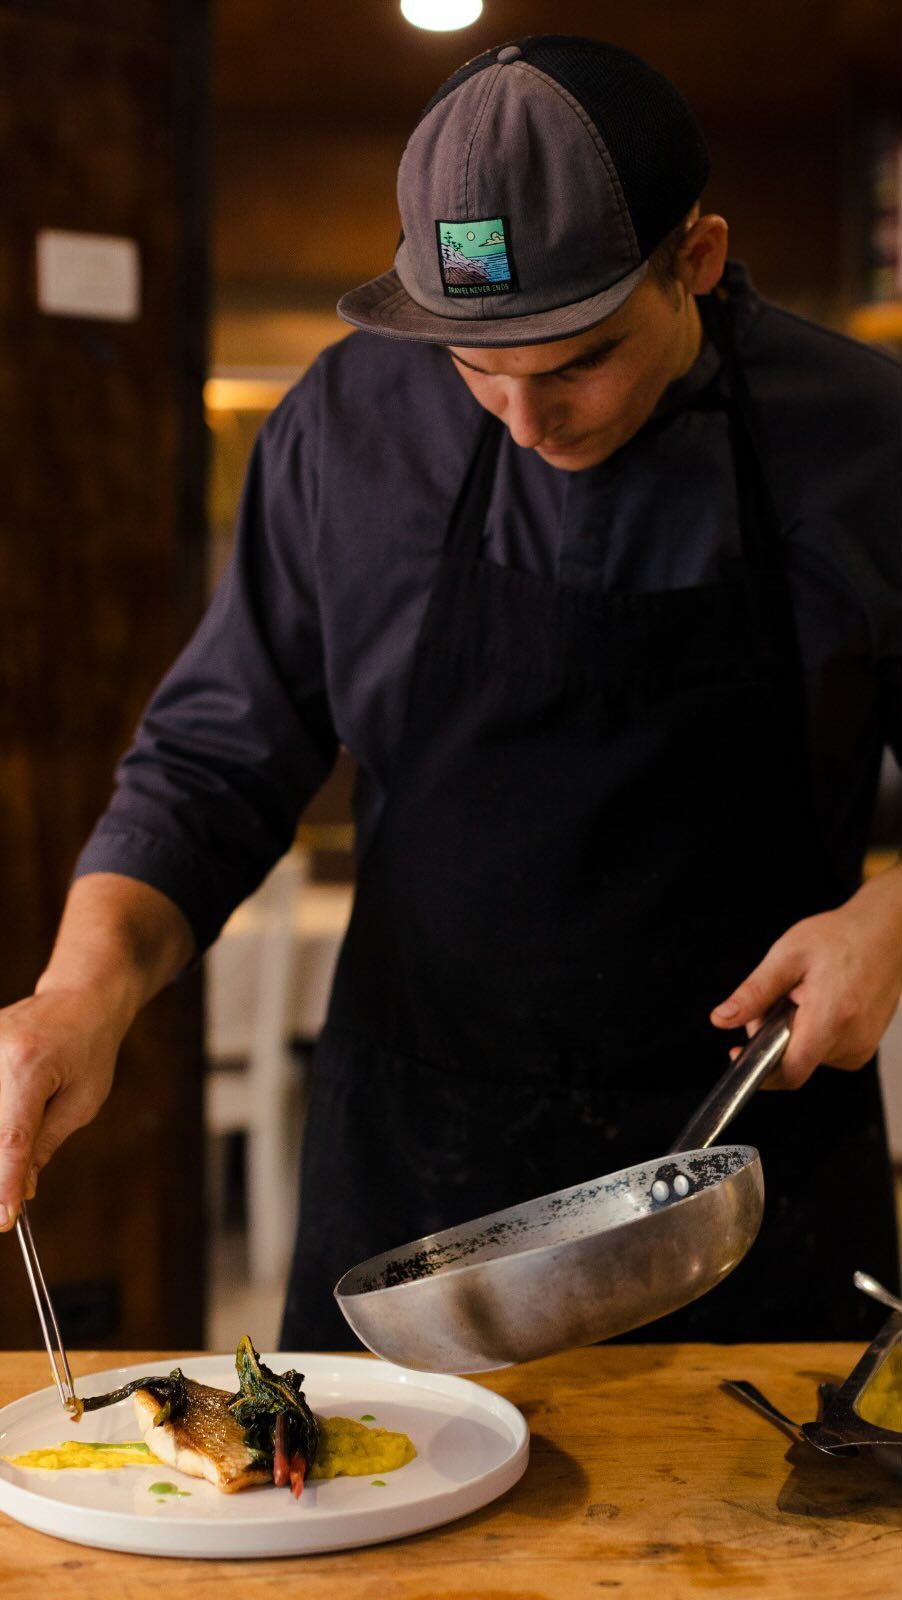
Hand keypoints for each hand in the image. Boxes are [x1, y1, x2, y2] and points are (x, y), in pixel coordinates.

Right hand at [0, 987, 121, 1228]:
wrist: (79, 998)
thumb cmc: (90, 1048)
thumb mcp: (83, 1100)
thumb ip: (45, 1143)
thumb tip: (21, 1187)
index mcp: (29, 1065)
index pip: (11, 1138)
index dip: (4, 1183)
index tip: (3, 1218)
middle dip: (1, 1167)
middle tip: (10, 1198)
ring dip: (0, 1141)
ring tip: (36, 1124)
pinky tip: (16, 1117)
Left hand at [710, 864, 901, 1089]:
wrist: (884, 935)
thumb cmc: (839, 938)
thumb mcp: (786, 956)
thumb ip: (754, 992)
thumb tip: (722, 1019)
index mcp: (832, 1016)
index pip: (791, 1071)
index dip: (759, 1072)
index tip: (737, 1056)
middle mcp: (852, 1040)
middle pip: (794, 1061)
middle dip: (773, 1035)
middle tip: (778, 998)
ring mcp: (861, 1047)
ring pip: (807, 1056)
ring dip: (793, 1033)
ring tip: (805, 996)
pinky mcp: (864, 1049)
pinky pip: (824, 1052)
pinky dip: (812, 1033)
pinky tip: (821, 1004)